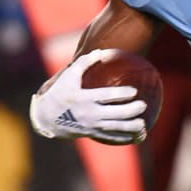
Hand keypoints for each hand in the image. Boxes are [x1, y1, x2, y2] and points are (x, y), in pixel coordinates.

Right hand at [28, 49, 147, 144]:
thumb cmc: (60, 93)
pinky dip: (125, 138)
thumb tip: (101, 52)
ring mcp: (91, 126)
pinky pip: (111, 138)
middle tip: (143, 105)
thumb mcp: (68, 76)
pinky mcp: (92, 134)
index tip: (134, 91)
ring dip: (131, 128)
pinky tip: (138, 137)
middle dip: (131, 111)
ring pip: (115, 129)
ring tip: (143, 125)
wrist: (47, 118)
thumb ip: (84, 63)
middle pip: (114, 114)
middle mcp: (89, 113)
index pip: (106, 96)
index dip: (121, 94)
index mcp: (84, 98)